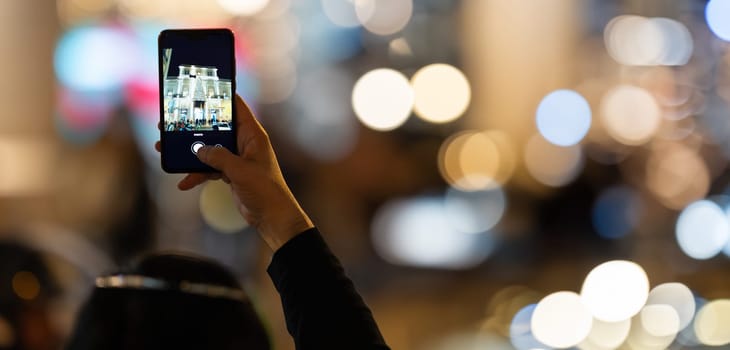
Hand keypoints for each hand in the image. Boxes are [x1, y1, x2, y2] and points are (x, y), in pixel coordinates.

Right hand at [156, 95, 312, 250]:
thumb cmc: (265, 190)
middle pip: (216, 128)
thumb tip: (199, 149)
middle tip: (170, 123)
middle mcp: (245, 143)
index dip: (220, 96)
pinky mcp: (231, 173)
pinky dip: (196, 174)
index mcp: (252, 135)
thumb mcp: (240, 170)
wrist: (272, 217)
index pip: (236, 107)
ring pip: (209, 149)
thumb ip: (218, 157)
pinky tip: (184, 182)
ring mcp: (237, 158)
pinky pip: (209, 168)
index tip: (200, 87)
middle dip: (193, 128)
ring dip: (189, 152)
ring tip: (165, 149)